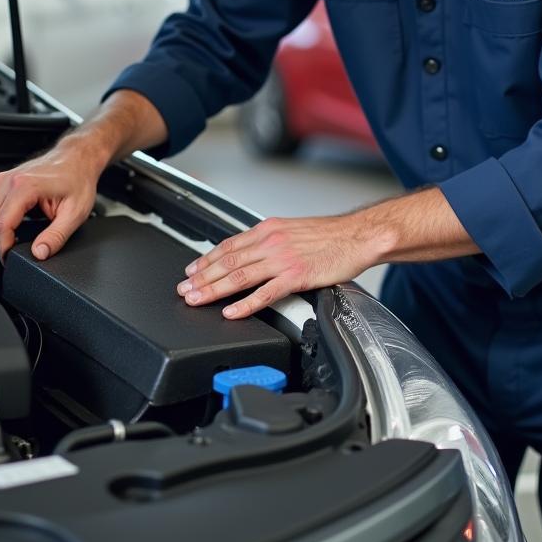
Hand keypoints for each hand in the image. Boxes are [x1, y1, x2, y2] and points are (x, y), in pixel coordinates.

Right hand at [0, 140, 100, 281]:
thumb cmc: (78, 179)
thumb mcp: (76, 212)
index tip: (9, 264)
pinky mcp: (2, 185)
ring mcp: (2, 181)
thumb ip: (57, 236)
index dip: (2, 250)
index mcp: (24, 186)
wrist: (77, 158)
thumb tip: (40, 254)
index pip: (0, 225)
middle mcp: (7, 181)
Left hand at [175, 213, 381, 318]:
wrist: (357, 236)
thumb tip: (250, 253)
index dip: (206, 259)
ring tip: (197, 300)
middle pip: (227, 261)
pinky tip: (232, 311)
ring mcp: (282, 259)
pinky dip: (245, 304)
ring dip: (214, 289)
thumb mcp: (292, 229)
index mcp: (268, 229)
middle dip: (201, 277)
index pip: (229, 245)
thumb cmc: (330, 235)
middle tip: (184, 290)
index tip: (191, 270)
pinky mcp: (297, 275)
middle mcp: (271, 241)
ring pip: (239, 276)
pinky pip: (265, 293)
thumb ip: (269, 241)